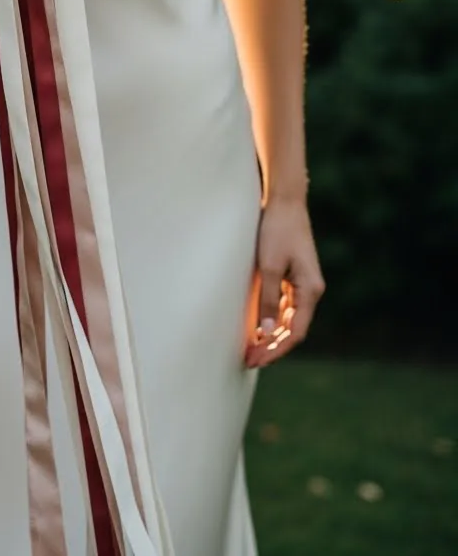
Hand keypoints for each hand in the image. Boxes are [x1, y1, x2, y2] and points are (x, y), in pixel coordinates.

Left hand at [244, 195, 325, 368]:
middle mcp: (310, 290)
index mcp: (310, 290)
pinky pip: (284, 304)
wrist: (284, 200)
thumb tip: (267, 332)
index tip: (256, 359)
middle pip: (293, 328)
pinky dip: (272, 317)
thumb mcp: (268, 266)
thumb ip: (268, 300)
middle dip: (272, 346)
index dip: (276, 349)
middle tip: (249, 359)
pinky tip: (257, 325)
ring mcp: (302, 283)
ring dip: (271, 334)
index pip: (296, 332)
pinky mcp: (293, 275)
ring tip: (251, 347)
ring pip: (289, 318)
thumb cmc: (277, 230)